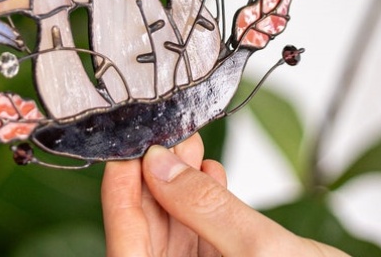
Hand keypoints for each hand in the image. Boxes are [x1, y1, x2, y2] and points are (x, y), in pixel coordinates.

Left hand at [102, 135, 348, 255]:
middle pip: (147, 234)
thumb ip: (205, 205)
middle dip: (152, 179)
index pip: (127, 247)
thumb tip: (157, 162)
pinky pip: (198, 234)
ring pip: (172, 229)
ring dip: (177, 184)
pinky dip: (200, 200)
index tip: (124, 150)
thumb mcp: (262, 248)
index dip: (118, 196)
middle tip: (164, 135)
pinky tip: (209, 172)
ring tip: (190, 144)